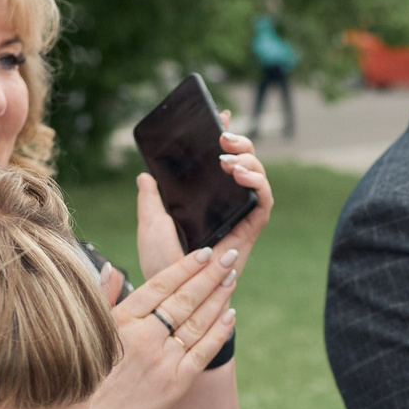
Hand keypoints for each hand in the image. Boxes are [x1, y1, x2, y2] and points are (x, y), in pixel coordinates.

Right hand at [84, 186, 241, 408]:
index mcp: (123, 319)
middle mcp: (145, 336)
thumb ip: (104, 297)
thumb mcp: (89, 331)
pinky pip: (204, 350)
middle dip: (210, 274)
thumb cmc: (88, 374)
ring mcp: (163, 359)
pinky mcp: (177, 381)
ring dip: (218, 297)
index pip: (161, 285)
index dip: (185, 267)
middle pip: (184, 298)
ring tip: (232, 277)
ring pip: (198, 321)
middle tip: (229, 256)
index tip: (203, 252)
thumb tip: (112, 268)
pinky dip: (220, 331)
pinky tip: (231, 314)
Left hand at [131, 122, 274, 279]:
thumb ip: (150, 199)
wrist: (173, 293)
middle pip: (244, 166)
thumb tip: (145, 175)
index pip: (219, 164)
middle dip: (241, 144)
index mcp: (204, 201)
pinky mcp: (250, 231)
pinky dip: (258, 184)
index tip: (221, 116)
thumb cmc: (161, 265)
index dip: (225, 139)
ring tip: (229, 158)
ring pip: (257, 180)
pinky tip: (241, 174)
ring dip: (250, 161)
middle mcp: (225, 207)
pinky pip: (263, 203)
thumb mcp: (150, 223)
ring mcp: (239, 218)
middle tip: (224, 135)